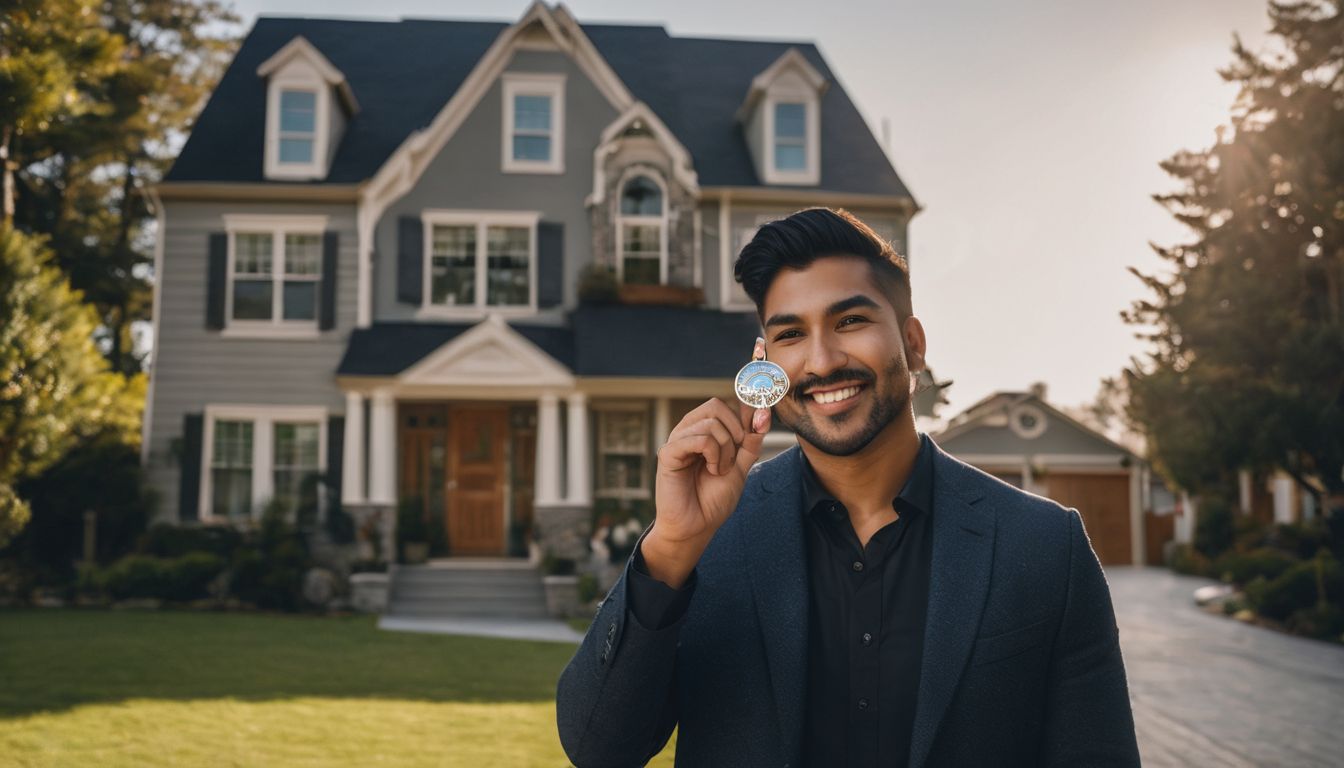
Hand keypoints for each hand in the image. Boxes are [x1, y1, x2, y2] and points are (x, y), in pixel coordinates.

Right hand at [644, 388, 770, 585]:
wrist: (696, 527)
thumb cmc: (713, 499)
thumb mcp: (741, 467)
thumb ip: (751, 441)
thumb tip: (763, 412)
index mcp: (704, 430)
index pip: (727, 405)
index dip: (745, 417)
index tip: (752, 435)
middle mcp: (689, 430)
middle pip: (716, 405)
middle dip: (735, 432)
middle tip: (733, 459)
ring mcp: (677, 440)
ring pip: (711, 423)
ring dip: (725, 450)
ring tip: (719, 470)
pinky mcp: (668, 453)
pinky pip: (698, 439)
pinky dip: (712, 455)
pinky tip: (710, 471)